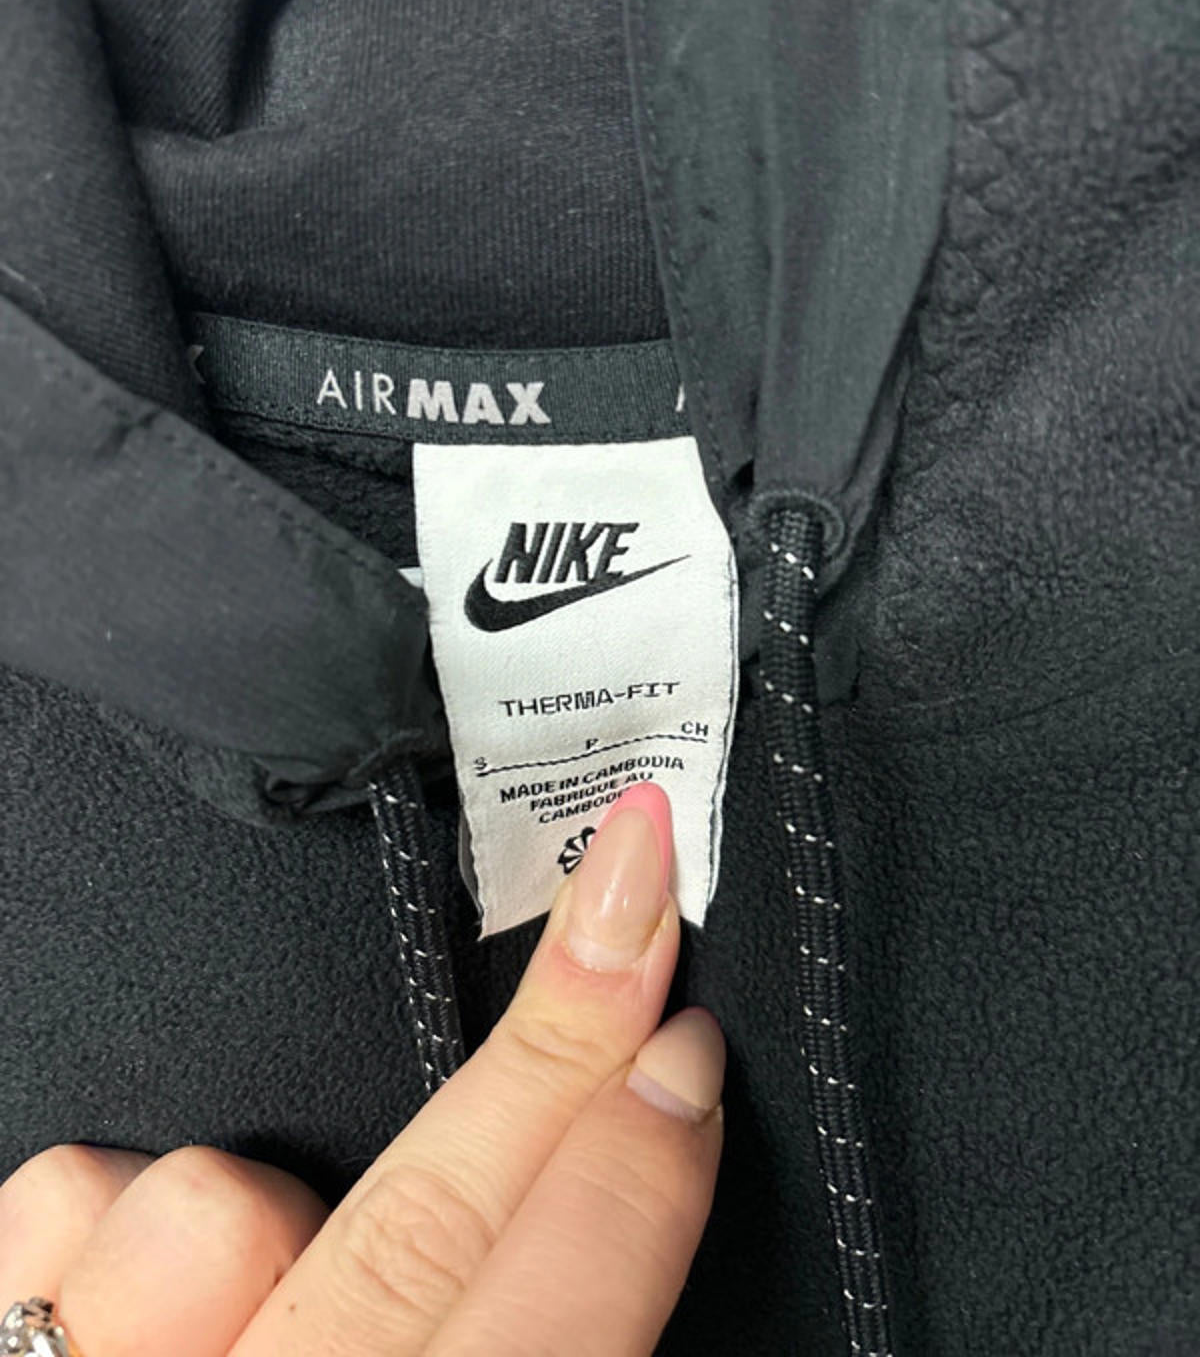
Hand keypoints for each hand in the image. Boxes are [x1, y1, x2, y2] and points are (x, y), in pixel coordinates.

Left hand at [0, 781, 724, 1354]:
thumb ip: (549, 1349)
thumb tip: (618, 1224)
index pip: (545, 1338)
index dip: (628, 1188)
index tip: (686, 1047)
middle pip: (418, 1233)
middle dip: (544, 1053)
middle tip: (625, 894)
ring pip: (204, 1207)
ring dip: (260, 1216)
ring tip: (257, 1288)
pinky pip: (63, 1213)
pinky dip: (114, 1232)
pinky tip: (137, 1304)